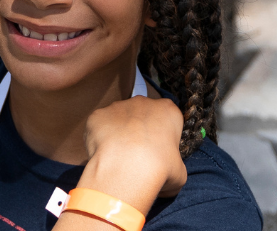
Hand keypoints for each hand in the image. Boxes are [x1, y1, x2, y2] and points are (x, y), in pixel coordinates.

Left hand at [78, 96, 187, 212]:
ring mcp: (118, 106)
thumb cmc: (159, 169)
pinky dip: (100, 138)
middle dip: (140, 131)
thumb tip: (168, 174)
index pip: (167, 120)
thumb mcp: (179, 173)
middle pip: (142, 115)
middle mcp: (143, 102)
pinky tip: (104, 154)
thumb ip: (174, 166)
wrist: (125, 170)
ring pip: (119, 119)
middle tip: (137, 155)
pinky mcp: (97, 115)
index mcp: (168, 110)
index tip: (158, 154)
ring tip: (118, 157)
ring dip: (119, 133)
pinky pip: (99, 126)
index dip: (163, 138)